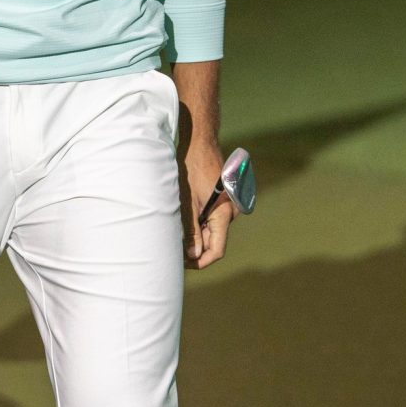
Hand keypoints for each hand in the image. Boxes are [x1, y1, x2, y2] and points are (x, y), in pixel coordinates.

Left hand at [182, 148, 235, 269]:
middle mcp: (231, 212)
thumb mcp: (187, 201)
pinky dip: (198, 223)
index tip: (184, 264)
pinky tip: (183, 219)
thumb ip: (191, 229)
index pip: (217, 250)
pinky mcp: (222, 199)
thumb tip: (193, 255)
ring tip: (176, 232)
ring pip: (212, 230)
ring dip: (196, 235)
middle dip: (196, 248)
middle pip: (214, 241)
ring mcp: (228, 205)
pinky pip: (212, 218)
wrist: (200, 142)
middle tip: (174, 249)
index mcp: (225, 214)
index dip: (201, 261)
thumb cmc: (191, 169)